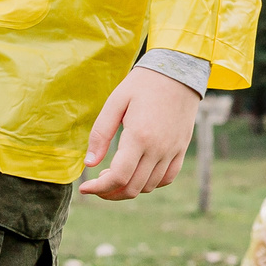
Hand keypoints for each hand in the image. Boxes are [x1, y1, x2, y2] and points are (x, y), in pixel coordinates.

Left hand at [78, 66, 200, 199]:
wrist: (179, 72)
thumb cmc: (142, 84)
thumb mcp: (115, 102)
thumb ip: (100, 134)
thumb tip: (89, 163)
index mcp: (139, 137)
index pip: (119, 176)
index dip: (99, 188)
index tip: (84, 188)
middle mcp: (159, 149)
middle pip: (133, 187)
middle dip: (110, 192)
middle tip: (95, 184)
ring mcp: (173, 151)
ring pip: (149, 186)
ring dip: (128, 188)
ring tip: (113, 175)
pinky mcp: (181, 149)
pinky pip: (167, 178)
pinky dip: (149, 183)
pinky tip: (135, 173)